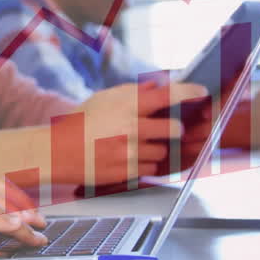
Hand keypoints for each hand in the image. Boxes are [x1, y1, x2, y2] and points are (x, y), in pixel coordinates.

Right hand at [75, 81, 207, 184]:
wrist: (58, 152)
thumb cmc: (79, 123)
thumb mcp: (102, 99)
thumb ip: (132, 92)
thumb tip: (157, 87)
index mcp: (126, 106)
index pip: (168, 95)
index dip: (190, 92)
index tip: (201, 92)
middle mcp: (132, 128)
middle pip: (174, 128)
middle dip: (173, 128)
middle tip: (163, 128)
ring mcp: (131, 152)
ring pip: (163, 151)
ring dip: (154, 148)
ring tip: (132, 145)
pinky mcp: (128, 172)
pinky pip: (151, 169)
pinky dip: (144, 164)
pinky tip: (126, 158)